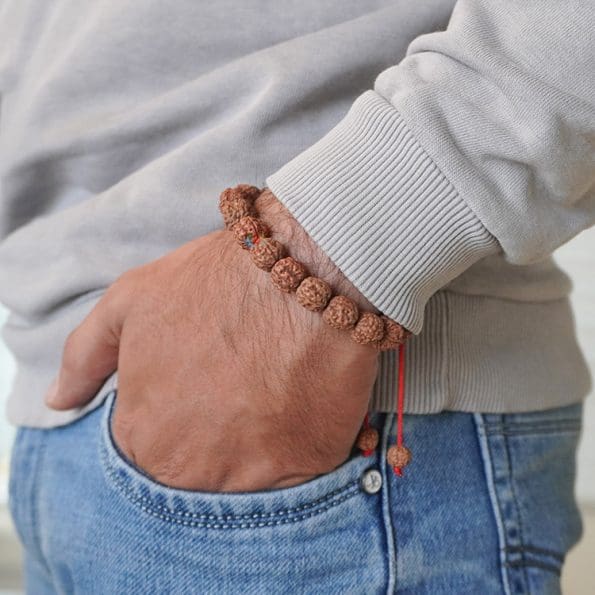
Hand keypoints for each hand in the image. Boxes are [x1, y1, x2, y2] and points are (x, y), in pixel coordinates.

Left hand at [45, 189, 380, 491]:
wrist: (302, 272)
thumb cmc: (214, 283)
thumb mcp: (129, 302)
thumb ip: (85, 356)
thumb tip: (59, 400)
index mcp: (141, 436)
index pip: (148, 456)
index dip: (177, 420)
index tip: (201, 391)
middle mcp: (190, 470)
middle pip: (197, 476)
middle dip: (214, 439)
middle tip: (239, 391)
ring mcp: (251, 475)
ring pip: (246, 481)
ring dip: (256, 449)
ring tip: (270, 393)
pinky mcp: (309, 466)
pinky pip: (297, 475)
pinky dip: (298, 448)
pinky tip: (299, 402)